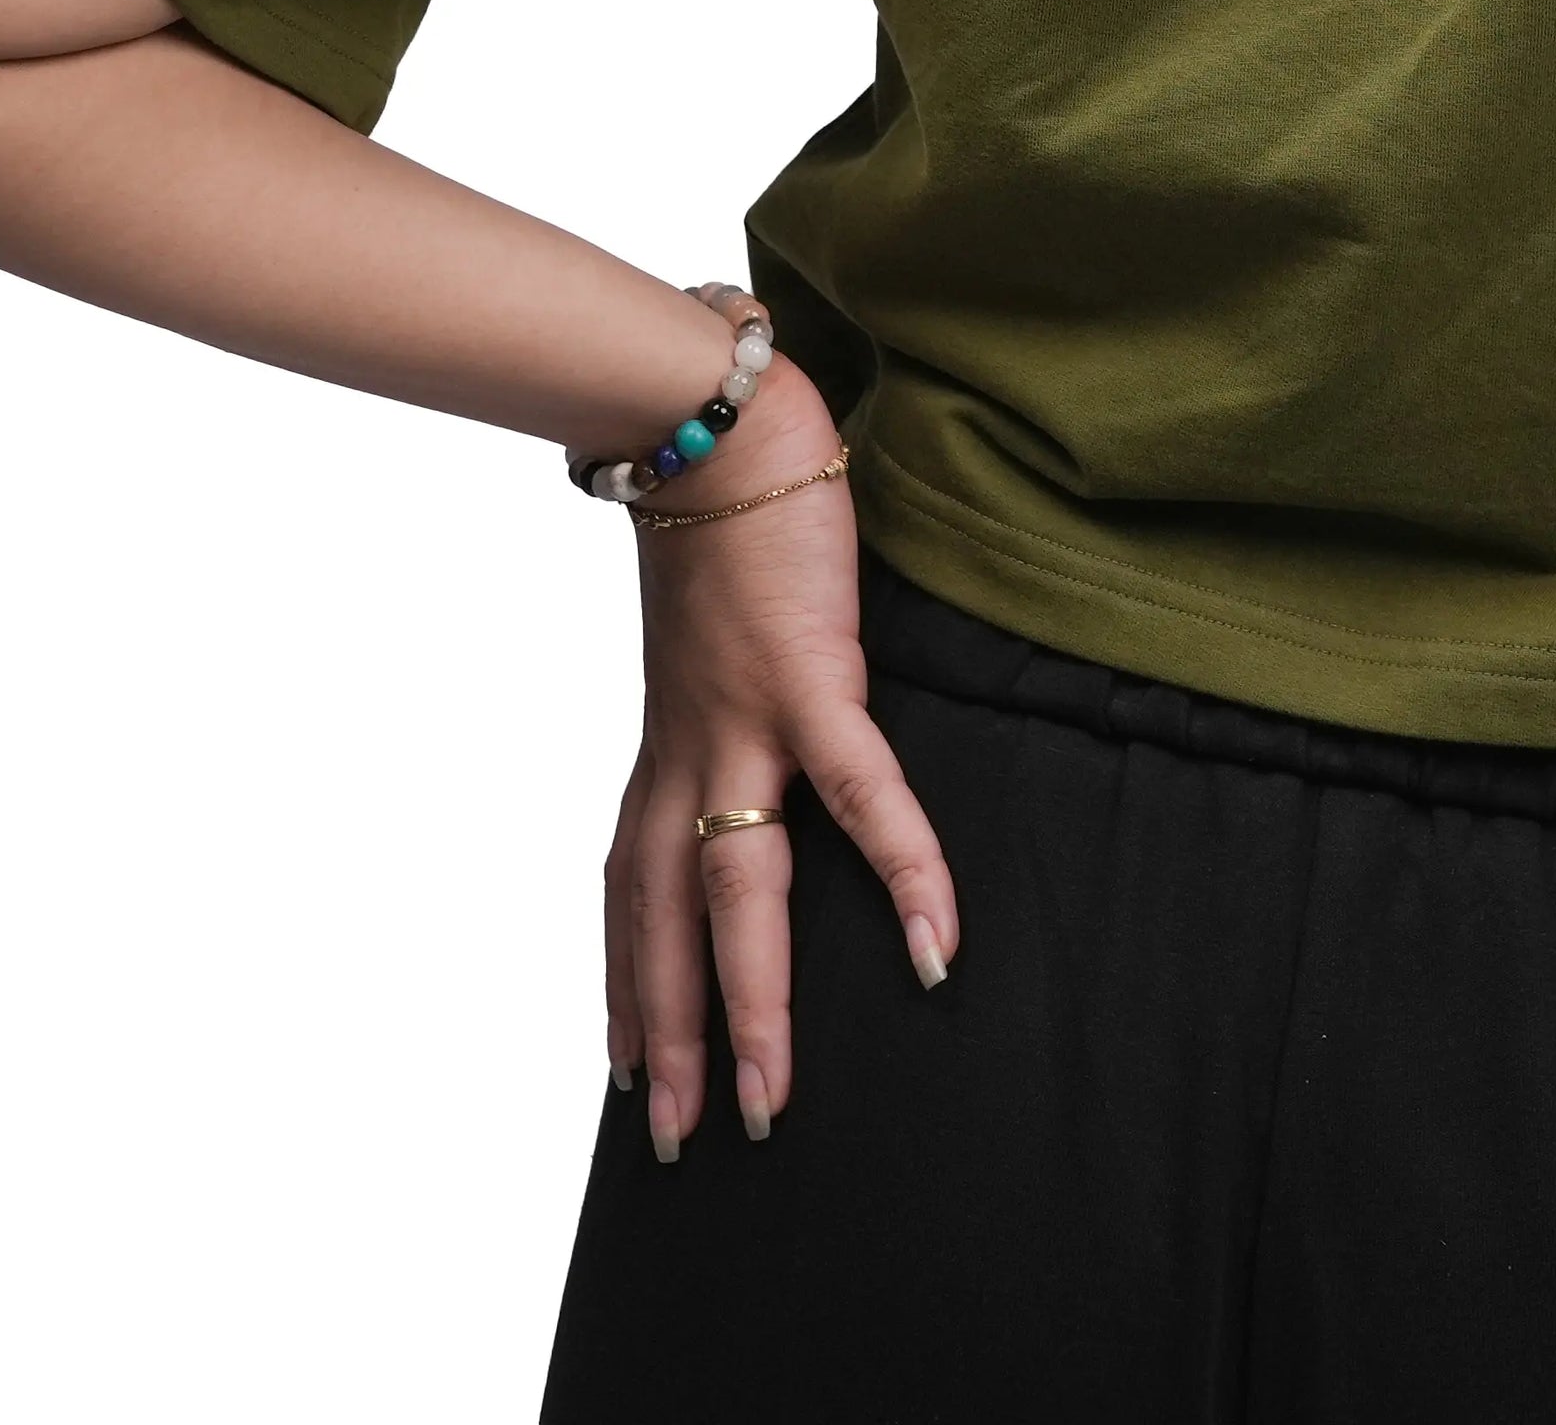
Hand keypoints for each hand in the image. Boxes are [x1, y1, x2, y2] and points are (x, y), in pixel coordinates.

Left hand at [600, 374, 958, 1161]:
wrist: (714, 419)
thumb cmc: (726, 509)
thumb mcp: (716, 625)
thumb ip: (735, 684)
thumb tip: (775, 713)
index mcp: (671, 734)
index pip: (630, 884)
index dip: (625, 977)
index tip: (617, 1065)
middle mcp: (690, 745)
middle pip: (666, 917)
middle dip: (666, 1033)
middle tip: (672, 1137)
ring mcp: (745, 719)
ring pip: (738, 889)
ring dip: (749, 1000)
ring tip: (768, 1097)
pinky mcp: (813, 678)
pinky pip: (864, 794)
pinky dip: (903, 868)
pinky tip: (938, 938)